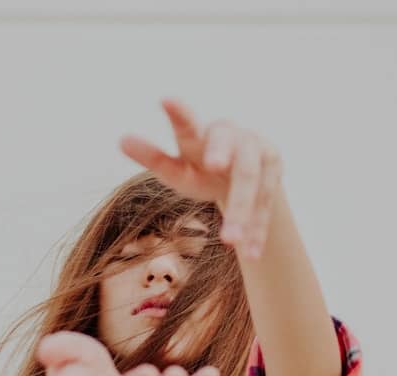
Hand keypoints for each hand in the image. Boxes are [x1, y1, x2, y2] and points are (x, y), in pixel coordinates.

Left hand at [120, 98, 282, 259]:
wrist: (242, 174)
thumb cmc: (200, 169)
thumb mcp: (177, 170)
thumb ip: (153, 157)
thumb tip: (121, 139)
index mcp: (203, 135)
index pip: (189, 126)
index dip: (179, 115)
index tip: (165, 100)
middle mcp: (236, 137)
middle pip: (236, 162)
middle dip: (227, 173)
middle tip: (214, 171)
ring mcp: (260, 151)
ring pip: (253, 185)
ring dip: (243, 215)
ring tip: (229, 242)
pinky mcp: (275, 170)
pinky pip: (266, 206)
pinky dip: (258, 231)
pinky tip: (250, 253)